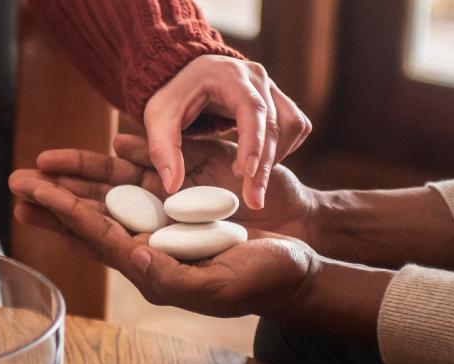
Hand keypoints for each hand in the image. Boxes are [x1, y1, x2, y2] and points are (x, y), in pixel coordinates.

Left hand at [9, 171, 319, 318]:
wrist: (305, 255)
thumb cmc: (263, 280)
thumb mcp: (218, 286)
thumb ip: (171, 278)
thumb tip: (131, 257)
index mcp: (152, 262)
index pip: (98, 234)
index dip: (64, 214)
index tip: (33, 196)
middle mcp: (154, 234)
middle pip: (95, 212)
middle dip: (55, 197)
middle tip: (16, 181)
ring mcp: (172, 209)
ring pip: (117, 189)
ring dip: (82, 174)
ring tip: (45, 162)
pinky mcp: (194, 186)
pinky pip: (157, 167)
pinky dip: (135, 153)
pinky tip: (112, 146)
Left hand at [144, 55, 310, 208]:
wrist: (189, 73)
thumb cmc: (173, 95)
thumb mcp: (157, 120)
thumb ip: (163, 150)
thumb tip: (173, 185)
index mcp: (229, 76)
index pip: (251, 109)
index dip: (252, 143)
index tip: (246, 174)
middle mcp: (257, 77)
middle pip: (274, 124)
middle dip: (264, 165)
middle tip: (253, 200)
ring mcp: (272, 86)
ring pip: (291, 125)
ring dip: (276, 157)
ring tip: (251, 180)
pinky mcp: (279, 98)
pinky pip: (296, 125)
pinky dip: (284, 148)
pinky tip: (260, 161)